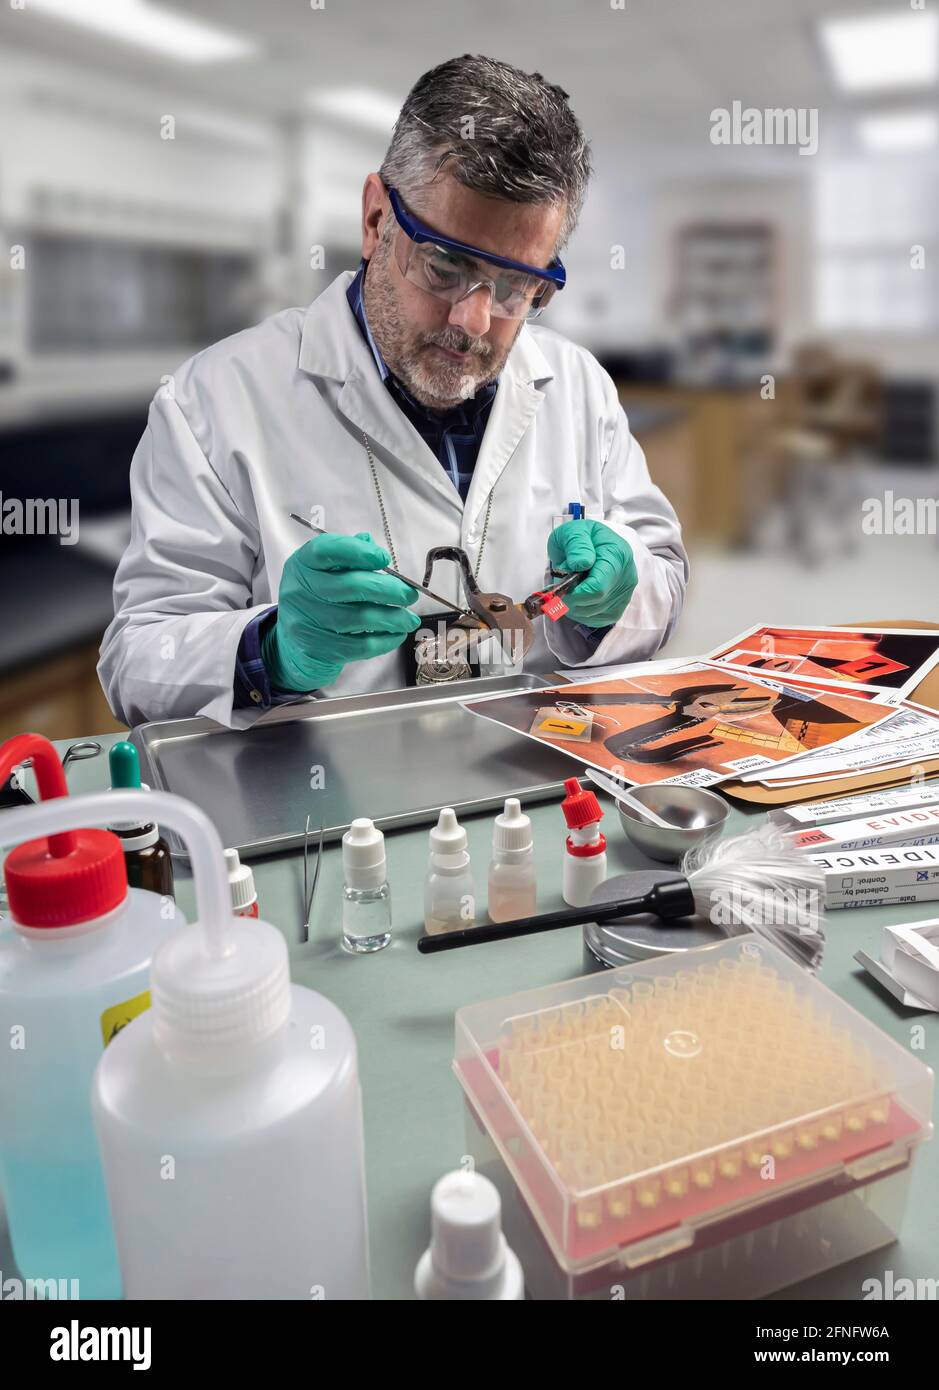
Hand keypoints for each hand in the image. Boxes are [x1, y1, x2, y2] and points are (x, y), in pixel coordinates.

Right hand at [262, 532, 420, 691]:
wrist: (294, 644)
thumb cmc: (318, 599)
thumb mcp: (325, 572)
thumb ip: (348, 557)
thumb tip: (373, 546)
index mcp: (303, 563)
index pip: (327, 550)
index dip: (359, 552)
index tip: (384, 558)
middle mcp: (300, 590)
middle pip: (351, 586)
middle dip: (389, 590)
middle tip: (409, 594)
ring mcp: (307, 621)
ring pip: (361, 617)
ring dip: (393, 618)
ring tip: (409, 619)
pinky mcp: (319, 648)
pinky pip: (361, 645)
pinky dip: (386, 640)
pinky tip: (396, 634)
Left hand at [547, 520, 637, 627]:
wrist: (592, 543)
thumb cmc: (581, 538)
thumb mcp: (573, 531)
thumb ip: (576, 545)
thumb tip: (582, 563)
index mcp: (617, 555)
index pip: (597, 587)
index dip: (575, 594)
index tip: (560, 591)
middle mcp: (626, 576)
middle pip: (596, 603)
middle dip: (572, 599)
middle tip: (562, 587)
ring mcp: (625, 593)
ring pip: (595, 614)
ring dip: (575, 607)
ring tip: (571, 589)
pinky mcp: (619, 606)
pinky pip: (597, 619)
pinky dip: (582, 613)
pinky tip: (578, 598)